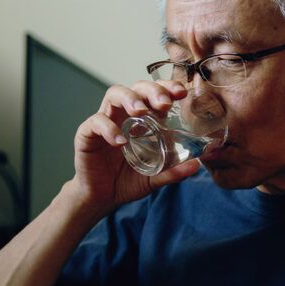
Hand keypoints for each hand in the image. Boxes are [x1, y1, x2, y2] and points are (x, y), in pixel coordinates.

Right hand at [69, 79, 198, 211]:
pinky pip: (96, 122)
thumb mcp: (155, 178)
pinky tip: (120, 141)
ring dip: (129, 98)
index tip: (181, 93)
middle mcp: (124, 114)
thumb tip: (197, 165)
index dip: (167, 88)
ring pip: (114, 94)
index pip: (155, 94)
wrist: (102, 197)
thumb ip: (173, 172)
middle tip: (164, 103)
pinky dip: (108, 129)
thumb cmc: (127, 181)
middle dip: (152, 90)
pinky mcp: (87, 133)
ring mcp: (106, 121)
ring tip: (140, 111)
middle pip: (136, 87)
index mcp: (143, 119)